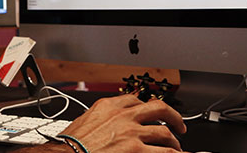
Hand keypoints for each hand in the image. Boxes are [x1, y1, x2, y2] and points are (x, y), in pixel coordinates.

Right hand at [57, 93, 186, 152]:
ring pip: (164, 133)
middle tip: (177, 125)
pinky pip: (166, 152)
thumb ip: (98, 121)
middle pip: (157, 109)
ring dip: (174, 142)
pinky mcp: (137, 151)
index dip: (145, 107)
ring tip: (177, 148)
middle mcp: (122, 116)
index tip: (150, 113)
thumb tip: (103, 127)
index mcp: (107, 106)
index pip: (133, 99)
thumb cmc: (69, 146)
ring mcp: (132, 133)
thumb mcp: (83, 123)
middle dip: (172, 117)